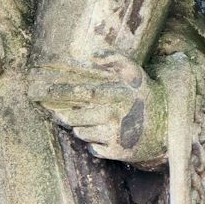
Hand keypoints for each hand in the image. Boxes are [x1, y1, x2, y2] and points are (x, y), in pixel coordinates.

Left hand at [39, 50, 166, 164]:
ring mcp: (114, 135)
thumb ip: (114, 59)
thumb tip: (92, 51)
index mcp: (115, 94)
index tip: (37, 91)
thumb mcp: (134, 73)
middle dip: (61, 116)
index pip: (79, 92)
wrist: (167, 128)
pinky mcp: (116, 152)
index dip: (57, 92)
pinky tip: (105, 136)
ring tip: (97, 122)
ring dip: (82, 128)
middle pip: (73, 117)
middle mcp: (113, 115)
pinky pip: (92, 148)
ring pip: (81, 132)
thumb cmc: (145, 96)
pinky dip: (94, 143)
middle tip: (57, 113)